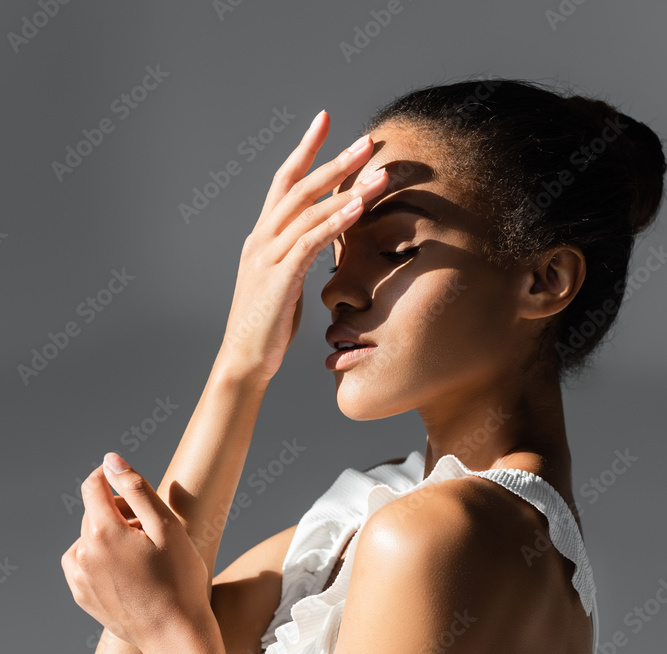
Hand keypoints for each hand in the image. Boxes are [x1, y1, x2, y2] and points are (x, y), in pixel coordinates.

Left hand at [60, 452, 212, 653]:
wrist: (175, 635)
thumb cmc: (179, 580)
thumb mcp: (167, 527)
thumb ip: (137, 489)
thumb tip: (111, 461)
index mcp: (104, 532)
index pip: (94, 486)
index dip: (108, 475)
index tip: (123, 478)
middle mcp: (84, 553)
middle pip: (93, 514)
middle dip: (117, 511)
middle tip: (150, 527)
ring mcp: (80, 578)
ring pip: (87, 540)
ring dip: (108, 536)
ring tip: (141, 553)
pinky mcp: (82, 596)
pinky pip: (83, 565)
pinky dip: (99, 559)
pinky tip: (126, 570)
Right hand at [220, 109, 388, 382]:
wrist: (243, 360)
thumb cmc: (266, 329)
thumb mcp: (283, 286)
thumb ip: (296, 259)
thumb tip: (318, 247)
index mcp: (261, 238)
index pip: (283, 183)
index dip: (305, 150)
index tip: (325, 121)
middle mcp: (260, 239)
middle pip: (298, 187)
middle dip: (334, 160)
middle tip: (367, 140)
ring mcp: (266, 256)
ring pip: (308, 211)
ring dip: (346, 190)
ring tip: (378, 175)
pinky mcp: (277, 277)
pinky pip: (310, 241)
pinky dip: (335, 222)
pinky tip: (358, 209)